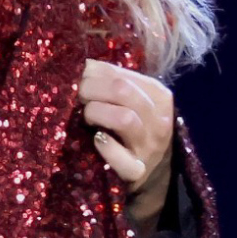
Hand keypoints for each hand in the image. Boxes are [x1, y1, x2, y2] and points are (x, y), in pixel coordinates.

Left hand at [79, 60, 174, 233]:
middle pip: (123, 91)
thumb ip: (113, 82)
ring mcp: (150, 147)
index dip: (93, 74)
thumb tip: (85, 64)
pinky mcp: (138, 172)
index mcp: (159, 97)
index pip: (122, 75)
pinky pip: (122, 159)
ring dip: (97, 112)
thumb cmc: (132, 131)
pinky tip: (96, 140)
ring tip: (85, 115)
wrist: (150, 173)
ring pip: (125, 118)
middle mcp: (159, 120)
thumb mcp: (132, 102)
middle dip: (91, 89)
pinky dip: (106, 147)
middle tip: (77, 96)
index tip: (79, 79)